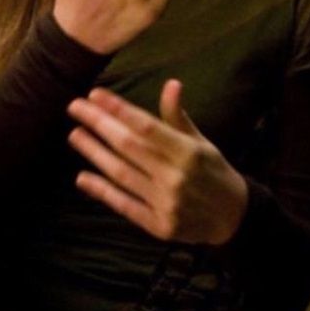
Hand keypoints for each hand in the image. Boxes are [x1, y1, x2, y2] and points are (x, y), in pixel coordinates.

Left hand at [67, 80, 248, 243]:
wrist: (235, 219)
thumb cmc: (213, 172)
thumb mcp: (202, 143)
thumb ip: (178, 118)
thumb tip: (171, 84)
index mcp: (189, 153)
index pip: (147, 127)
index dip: (119, 109)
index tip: (94, 94)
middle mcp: (176, 177)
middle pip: (129, 147)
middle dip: (99, 124)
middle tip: (74, 106)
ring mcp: (166, 203)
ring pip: (121, 174)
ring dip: (94, 153)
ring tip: (75, 134)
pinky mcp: (159, 226)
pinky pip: (124, 205)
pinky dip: (102, 191)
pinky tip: (82, 177)